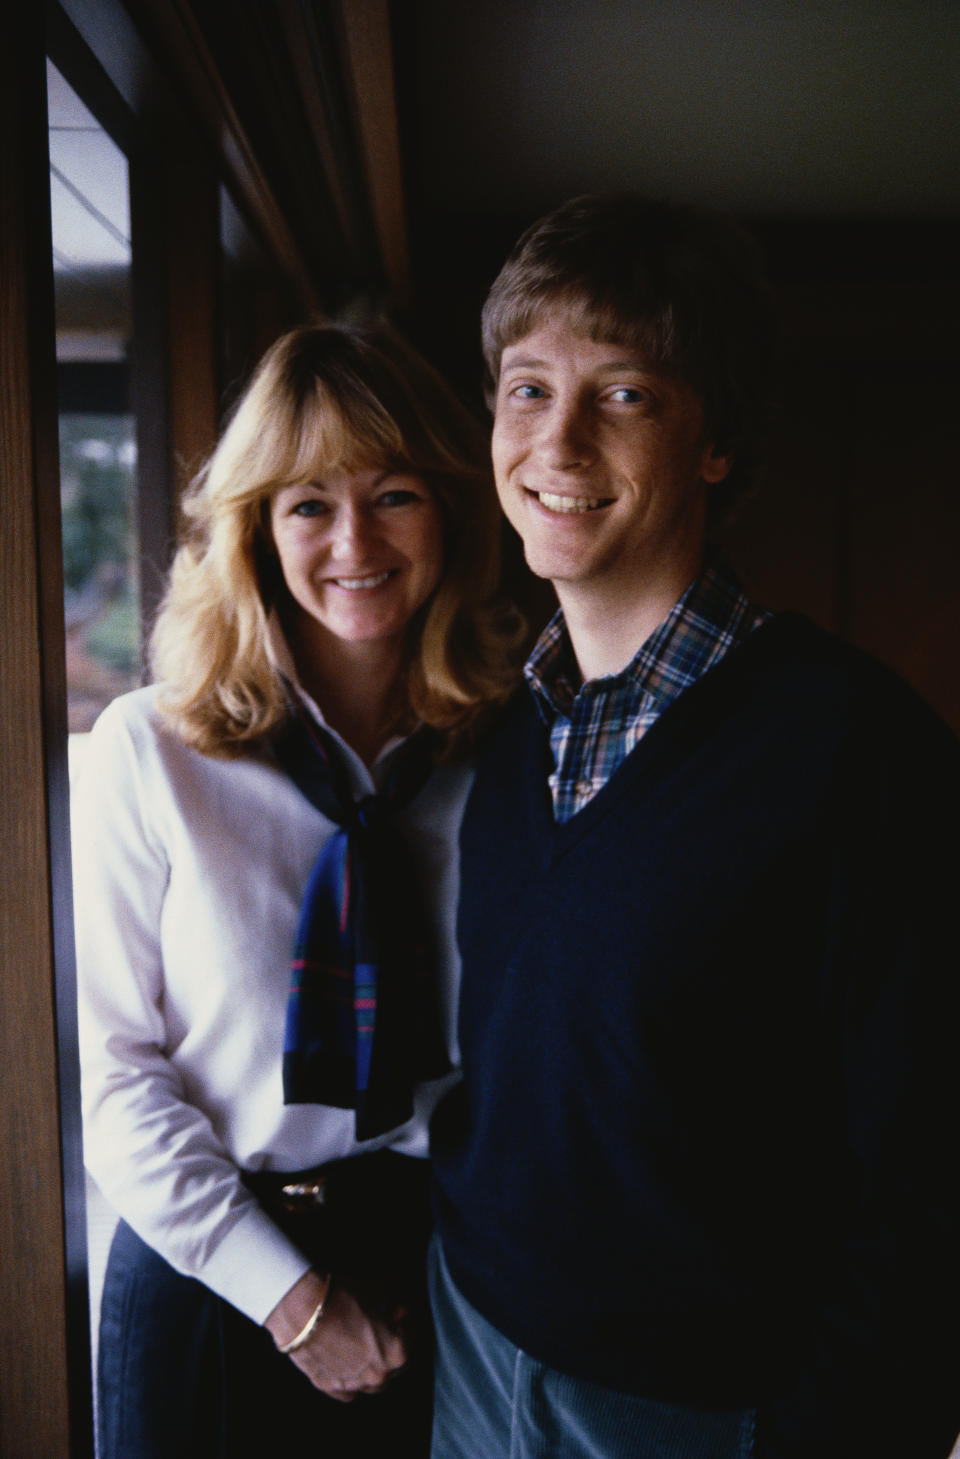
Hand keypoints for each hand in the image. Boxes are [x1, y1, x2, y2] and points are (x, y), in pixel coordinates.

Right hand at [265, 1271, 408, 1400]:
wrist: (305, 1311)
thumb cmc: (345, 1298)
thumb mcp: (380, 1290)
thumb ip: (397, 1303)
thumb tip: (400, 1310)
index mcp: (397, 1354)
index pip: (410, 1339)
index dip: (404, 1323)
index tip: (396, 1314)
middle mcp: (378, 1376)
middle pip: (393, 1365)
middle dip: (390, 1347)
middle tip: (380, 1330)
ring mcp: (354, 1386)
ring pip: (371, 1381)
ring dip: (372, 1366)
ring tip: (361, 1345)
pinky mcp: (330, 1388)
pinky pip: (347, 1389)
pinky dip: (349, 1378)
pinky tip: (345, 1361)